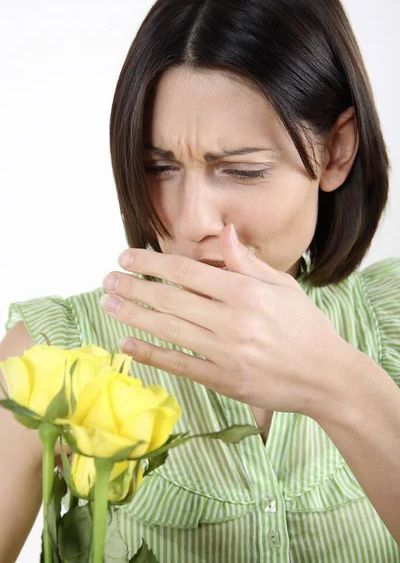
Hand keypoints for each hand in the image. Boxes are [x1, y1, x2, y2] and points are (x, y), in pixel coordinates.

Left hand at [100, 224, 349, 416]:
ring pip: (168, 329)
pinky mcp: (222, 379)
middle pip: (170, 299)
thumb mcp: (282, 286)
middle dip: (134, 287)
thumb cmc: (304, 327)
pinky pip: (179, 364)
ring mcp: (225, 352)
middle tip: (107, 279)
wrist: (326, 376)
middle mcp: (231, 320)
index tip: (126, 256)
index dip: (151, 263)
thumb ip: (247, 261)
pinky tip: (128, 344)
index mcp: (245, 292)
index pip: (186, 272)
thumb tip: (224, 231)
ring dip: (134, 316)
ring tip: (108, 304)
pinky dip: (150, 354)